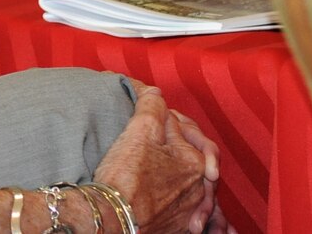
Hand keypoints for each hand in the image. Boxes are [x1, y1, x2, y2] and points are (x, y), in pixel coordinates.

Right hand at [93, 87, 221, 233]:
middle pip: (187, 157)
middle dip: (175, 144)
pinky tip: (165, 197)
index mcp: (196, 162)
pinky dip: (179, 201)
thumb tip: (156, 93)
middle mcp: (199, 189)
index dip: (159, 117)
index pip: (181, 128)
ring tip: (162, 167)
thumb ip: (152, 105)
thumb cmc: (125, 177)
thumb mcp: (139, 130)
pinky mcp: (176, 227)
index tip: (141, 115)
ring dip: (179, 174)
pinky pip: (184, 209)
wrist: (112, 220)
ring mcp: (189, 211)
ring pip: (186, 184)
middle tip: (159, 136)